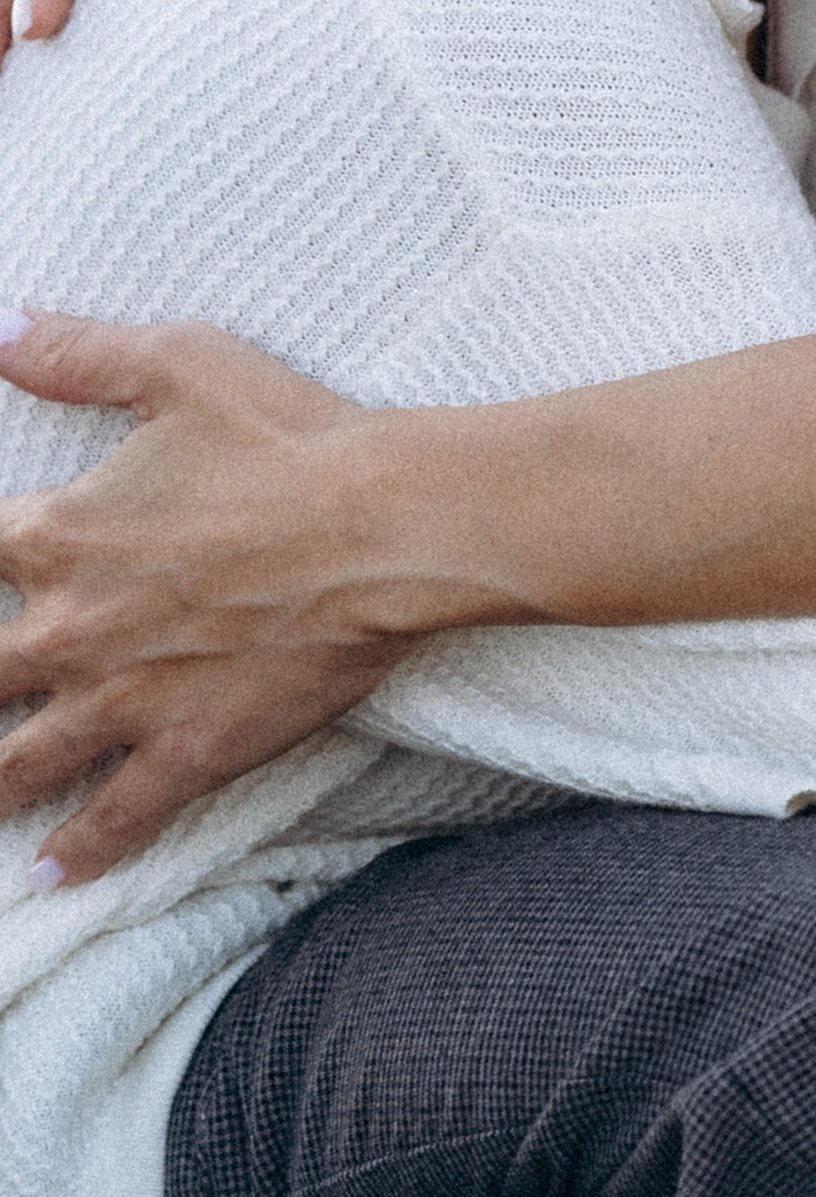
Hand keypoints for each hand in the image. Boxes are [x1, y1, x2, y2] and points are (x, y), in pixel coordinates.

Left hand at [0, 312, 402, 880]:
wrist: (390, 525)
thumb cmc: (292, 437)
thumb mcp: (181, 366)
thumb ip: (76, 353)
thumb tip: (1, 327)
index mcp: (59, 536)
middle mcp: (73, 630)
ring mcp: (126, 701)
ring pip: (17, 766)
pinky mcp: (188, 750)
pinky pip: (114, 819)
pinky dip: (75, 852)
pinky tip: (46, 873)